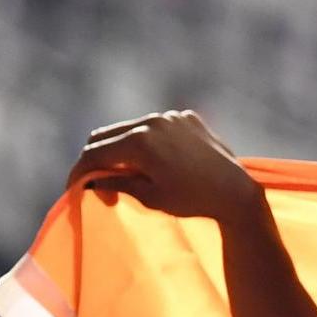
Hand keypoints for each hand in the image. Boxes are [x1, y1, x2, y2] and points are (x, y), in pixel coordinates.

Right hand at [65, 109, 263, 223]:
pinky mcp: (188, 118)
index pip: (94, 153)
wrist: (236, 193)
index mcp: (138, 141)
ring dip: (123, 150)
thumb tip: (90, 180)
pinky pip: (157, 126)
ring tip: (131, 176)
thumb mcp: (148, 196)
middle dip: (99, 161)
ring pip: (130, 129)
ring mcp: (172, 116)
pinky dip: (149, 142)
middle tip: (103, 186)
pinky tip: (159, 162)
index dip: (81, 173)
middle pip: (106, 136)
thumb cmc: (192, 200)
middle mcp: (152, 121)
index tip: (79, 191)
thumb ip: (115, 183)